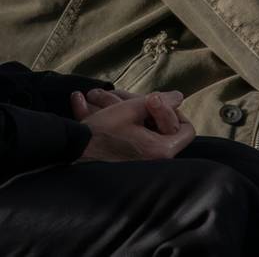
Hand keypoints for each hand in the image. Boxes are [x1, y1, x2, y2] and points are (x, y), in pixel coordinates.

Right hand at [73, 90, 194, 161]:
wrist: (71, 152)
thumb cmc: (101, 133)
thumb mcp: (130, 109)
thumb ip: (159, 101)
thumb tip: (178, 97)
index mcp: (160, 150)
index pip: (187, 130)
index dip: (175, 111)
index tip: (155, 102)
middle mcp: (154, 161)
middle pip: (166, 128)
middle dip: (148, 108)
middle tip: (130, 100)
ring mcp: (141, 162)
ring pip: (146, 130)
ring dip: (127, 111)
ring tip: (100, 98)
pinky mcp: (127, 160)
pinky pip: (132, 137)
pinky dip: (118, 121)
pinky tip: (89, 105)